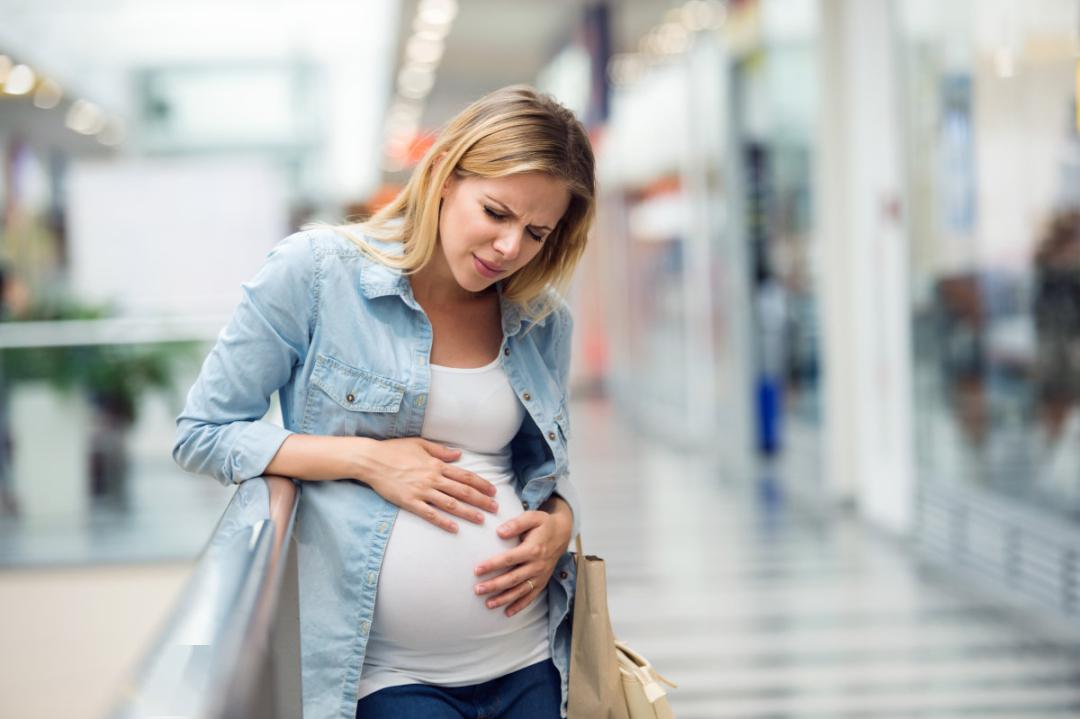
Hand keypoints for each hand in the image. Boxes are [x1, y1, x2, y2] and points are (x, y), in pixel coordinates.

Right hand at [356, 437, 498, 532]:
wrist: (371, 460)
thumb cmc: (394, 450)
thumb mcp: (420, 444)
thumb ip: (441, 450)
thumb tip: (459, 455)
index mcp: (437, 464)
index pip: (465, 476)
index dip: (481, 483)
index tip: (493, 490)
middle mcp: (432, 478)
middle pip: (463, 491)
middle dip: (481, 500)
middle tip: (495, 508)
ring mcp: (421, 491)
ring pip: (450, 504)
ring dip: (467, 512)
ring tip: (481, 520)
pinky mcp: (409, 502)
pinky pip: (430, 514)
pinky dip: (443, 522)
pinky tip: (454, 528)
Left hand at [472, 501, 572, 616]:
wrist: (563, 533)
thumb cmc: (543, 524)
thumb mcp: (533, 517)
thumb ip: (516, 523)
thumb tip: (500, 532)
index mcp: (533, 549)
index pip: (509, 559)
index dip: (493, 565)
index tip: (477, 570)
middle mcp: (537, 565)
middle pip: (513, 578)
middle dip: (494, 586)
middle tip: (478, 590)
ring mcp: (540, 575)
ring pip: (520, 590)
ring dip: (504, 599)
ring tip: (488, 604)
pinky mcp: (542, 581)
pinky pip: (531, 596)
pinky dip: (520, 605)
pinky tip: (507, 612)